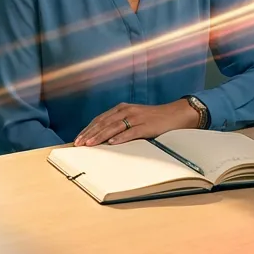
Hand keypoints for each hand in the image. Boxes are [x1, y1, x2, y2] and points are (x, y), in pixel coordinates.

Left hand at [74, 99, 199, 146]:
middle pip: (103, 123)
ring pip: (113, 127)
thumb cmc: (153, 119)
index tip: (77, 139)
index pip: (99, 119)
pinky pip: (131, 132)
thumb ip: (119, 125)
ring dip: (100, 136)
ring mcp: (136, 117)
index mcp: (121, 109)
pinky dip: (120, 138)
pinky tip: (111, 143)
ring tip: (90, 144)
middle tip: (78, 144)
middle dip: (89, 134)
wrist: (175, 114)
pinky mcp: (146, 125)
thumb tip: (103, 138)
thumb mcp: (133, 118)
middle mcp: (126, 111)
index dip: (87, 129)